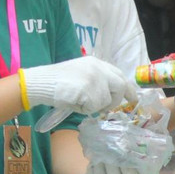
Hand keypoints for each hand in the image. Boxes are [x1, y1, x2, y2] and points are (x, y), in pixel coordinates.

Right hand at [23, 56, 138, 116]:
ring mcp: (94, 79)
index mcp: (96, 63)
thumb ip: (97, 80)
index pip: (119, 75)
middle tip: (108, 109)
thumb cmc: (57, 81)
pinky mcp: (89, 90)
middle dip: (116, 100)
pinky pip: (94, 108)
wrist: (41, 82)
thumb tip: (111, 96)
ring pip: (106, 100)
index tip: (133, 98)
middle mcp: (98, 68)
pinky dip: (85, 110)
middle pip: (119, 86)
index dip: (127, 88)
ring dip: (95, 106)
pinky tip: (74, 103)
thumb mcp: (81, 74)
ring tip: (78, 101)